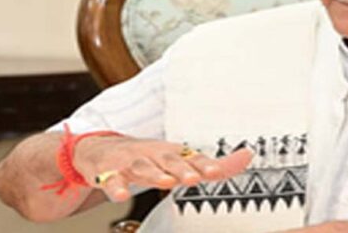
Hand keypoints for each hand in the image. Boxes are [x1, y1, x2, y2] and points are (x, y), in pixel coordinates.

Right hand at [72, 136, 251, 201]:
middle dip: (182, 168)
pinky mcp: (106, 172)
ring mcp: (129, 162)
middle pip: (168, 160)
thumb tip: (248, 157)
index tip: (216, 171)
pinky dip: (115, 187)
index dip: (204, 163)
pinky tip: (122, 196)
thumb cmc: (148, 157)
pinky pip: (110, 180)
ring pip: (142, 167)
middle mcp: (152, 154)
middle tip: (194, 177)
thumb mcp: (179, 160)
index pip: (191, 157)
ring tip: (165, 182)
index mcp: (171, 152)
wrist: (100, 150)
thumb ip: (213, 164)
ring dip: (154, 174)